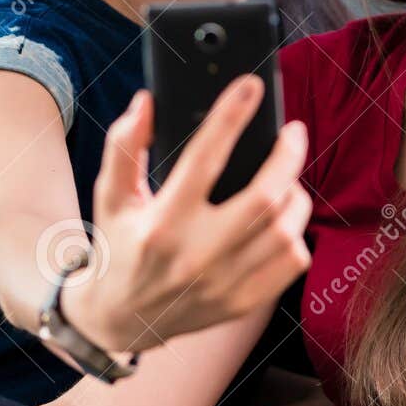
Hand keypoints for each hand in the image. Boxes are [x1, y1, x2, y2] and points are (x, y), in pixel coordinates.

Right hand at [64, 75, 311, 353]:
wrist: (119, 318)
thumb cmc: (119, 245)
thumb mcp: (110, 196)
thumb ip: (124, 147)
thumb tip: (147, 103)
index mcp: (162, 223)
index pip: (204, 159)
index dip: (230, 116)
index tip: (250, 87)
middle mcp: (196, 255)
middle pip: (264, 198)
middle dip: (287, 156)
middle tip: (292, 132)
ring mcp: (223, 284)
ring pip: (284, 231)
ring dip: (295, 194)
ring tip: (287, 177)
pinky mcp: (242, 302)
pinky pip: (291, 263)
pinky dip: (295, 233)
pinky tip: (283, 217)